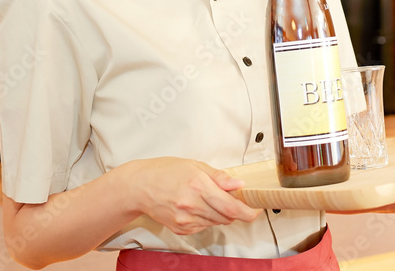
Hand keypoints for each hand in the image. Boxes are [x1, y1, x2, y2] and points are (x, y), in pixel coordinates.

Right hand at [123, 157, 261, 235]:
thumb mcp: (194, 165)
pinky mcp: (180, 229)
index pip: (232, 208)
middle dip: (233, 209)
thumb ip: (219, 177)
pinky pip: (203, 226)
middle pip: (227, 217)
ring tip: (205, 197)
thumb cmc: (165, 171)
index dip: (249, 211)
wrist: (139, 186)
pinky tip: (194, 205)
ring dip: (219, 213)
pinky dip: (206, 218)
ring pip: (216, 222)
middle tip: (228, 196)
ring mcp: (185, 220)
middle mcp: (192, 206)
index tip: (256, 209)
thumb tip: (238, 185)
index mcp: (198, 186)